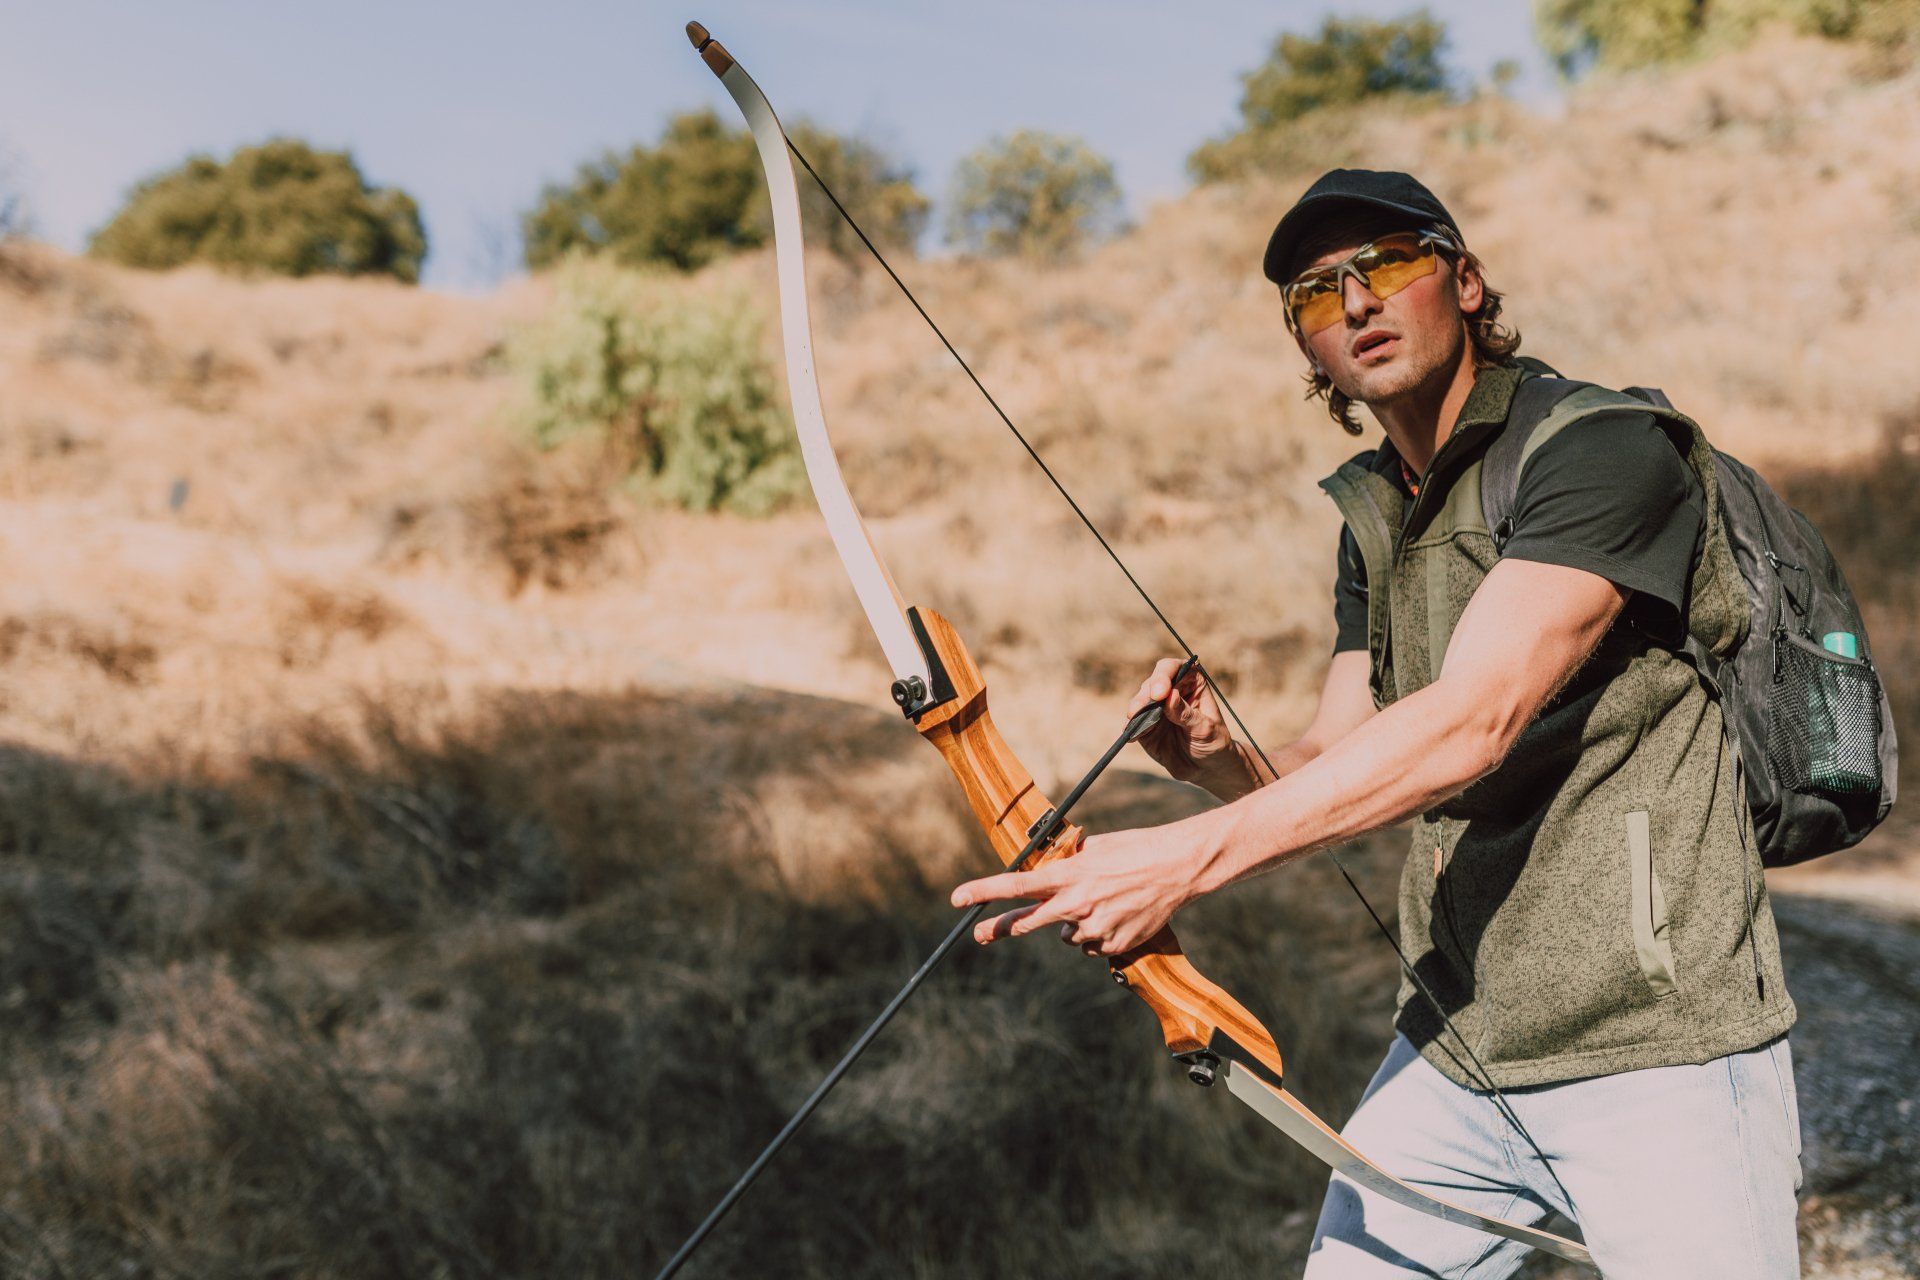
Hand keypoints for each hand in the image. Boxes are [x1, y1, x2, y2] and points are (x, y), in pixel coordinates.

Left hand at [949, 824, 1202, 956]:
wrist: (1178, 867)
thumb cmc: (1137, 848)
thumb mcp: (1096, 847)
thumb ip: (1068, 862)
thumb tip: (1048, 870)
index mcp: (1069, 875)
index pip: (1017, 885)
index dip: (983, 892)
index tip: (957, 898)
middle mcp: (1077, 904)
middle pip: (1027, 923)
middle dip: (1001, 929)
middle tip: (979, 936)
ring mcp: (1095, 928)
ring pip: (1067, 935)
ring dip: (1076, 923)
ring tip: (1106, 902)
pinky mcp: (1114, 945)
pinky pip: (1092, 945)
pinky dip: (1100, 934)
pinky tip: (1119, 914)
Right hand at [1127, 657, 1236, 784]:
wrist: (1206, 768)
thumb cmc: (1214, 742)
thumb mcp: (1205, 729)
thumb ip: (1186, 714)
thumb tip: (1170, 696)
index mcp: (1191, 682)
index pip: (1173, 668)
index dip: (1163, 676)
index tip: (1160, 693)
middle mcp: (1171, 691)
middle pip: (1152, 684)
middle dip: (1145, 696)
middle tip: (1140, 709)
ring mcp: (1156, 708)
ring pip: (1140, 701)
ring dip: (1136, 710)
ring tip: (1134, 720)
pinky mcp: (1146, 726)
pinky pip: (1134, 723)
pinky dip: (1131, 727)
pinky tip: (1130, 733)